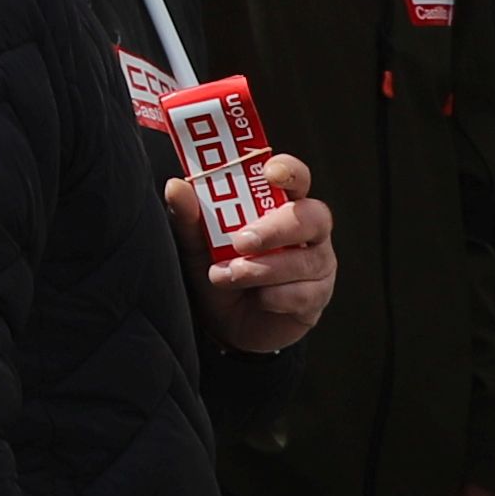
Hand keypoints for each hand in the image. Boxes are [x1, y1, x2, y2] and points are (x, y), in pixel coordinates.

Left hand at [182, 175, 334, 355]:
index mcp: (279, 203)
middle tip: (240, 241)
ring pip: (304, 259)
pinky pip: (303, 293)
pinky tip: (256, 298)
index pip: (295, 176)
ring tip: (227, 276)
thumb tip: (176, 186)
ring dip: (262, 269)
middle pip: (311, 216)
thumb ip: (188, 216)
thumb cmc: (218, 270)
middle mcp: (307, 230)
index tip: (270, 173)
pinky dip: (273, 297)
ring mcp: (317, 262)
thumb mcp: (196, 244)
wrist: (226, 325)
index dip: (289, 170)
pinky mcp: (318, 296)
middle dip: (275, 228)